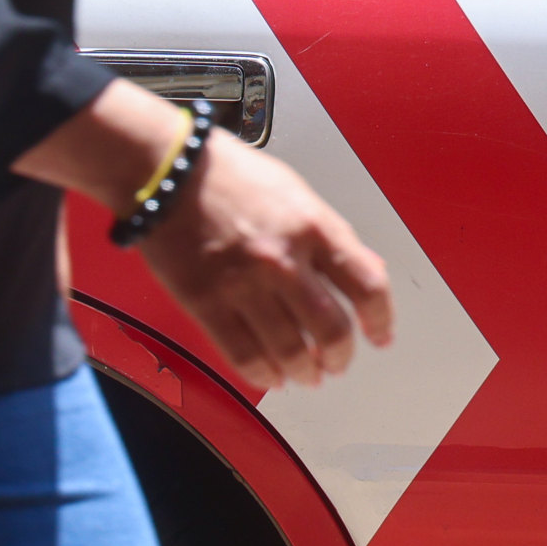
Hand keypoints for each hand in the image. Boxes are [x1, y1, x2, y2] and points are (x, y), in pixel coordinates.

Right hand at [140, 137, 395, 391]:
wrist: (166, 169)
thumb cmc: (229, 174)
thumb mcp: (295, 193)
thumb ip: (331, 235)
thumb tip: (365, 269)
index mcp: (312, 226)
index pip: (366, 284)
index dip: (380, 319)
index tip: (381, 335)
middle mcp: (283, 258)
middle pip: (331, 329)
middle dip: (340, 356)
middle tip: (338, 363)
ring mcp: (243, 284)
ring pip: (290, 350)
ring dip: (305, 372)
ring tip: (307, 375)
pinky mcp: (205, 303)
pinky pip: (244, 354)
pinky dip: (264, 374)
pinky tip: (271, 376)